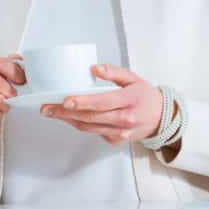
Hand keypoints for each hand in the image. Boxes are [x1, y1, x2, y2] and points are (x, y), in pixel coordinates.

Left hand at [41, 64, 164, 144]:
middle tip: (47, 108)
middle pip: (90, 117)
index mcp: (129, 100)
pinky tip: (70, 117)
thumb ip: (114, 72)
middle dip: (65, 112)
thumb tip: (95, 68)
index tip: (65, 100)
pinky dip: (81, 124)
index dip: (82, 102)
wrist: (161, 119)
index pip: (102, 102)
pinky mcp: (115, 140)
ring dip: (68, 120)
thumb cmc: (146, 96)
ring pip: (88, 127)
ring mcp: (120, 132)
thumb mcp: (134, 78)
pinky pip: (94, 132)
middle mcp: (124, 119)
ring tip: (52, 112)